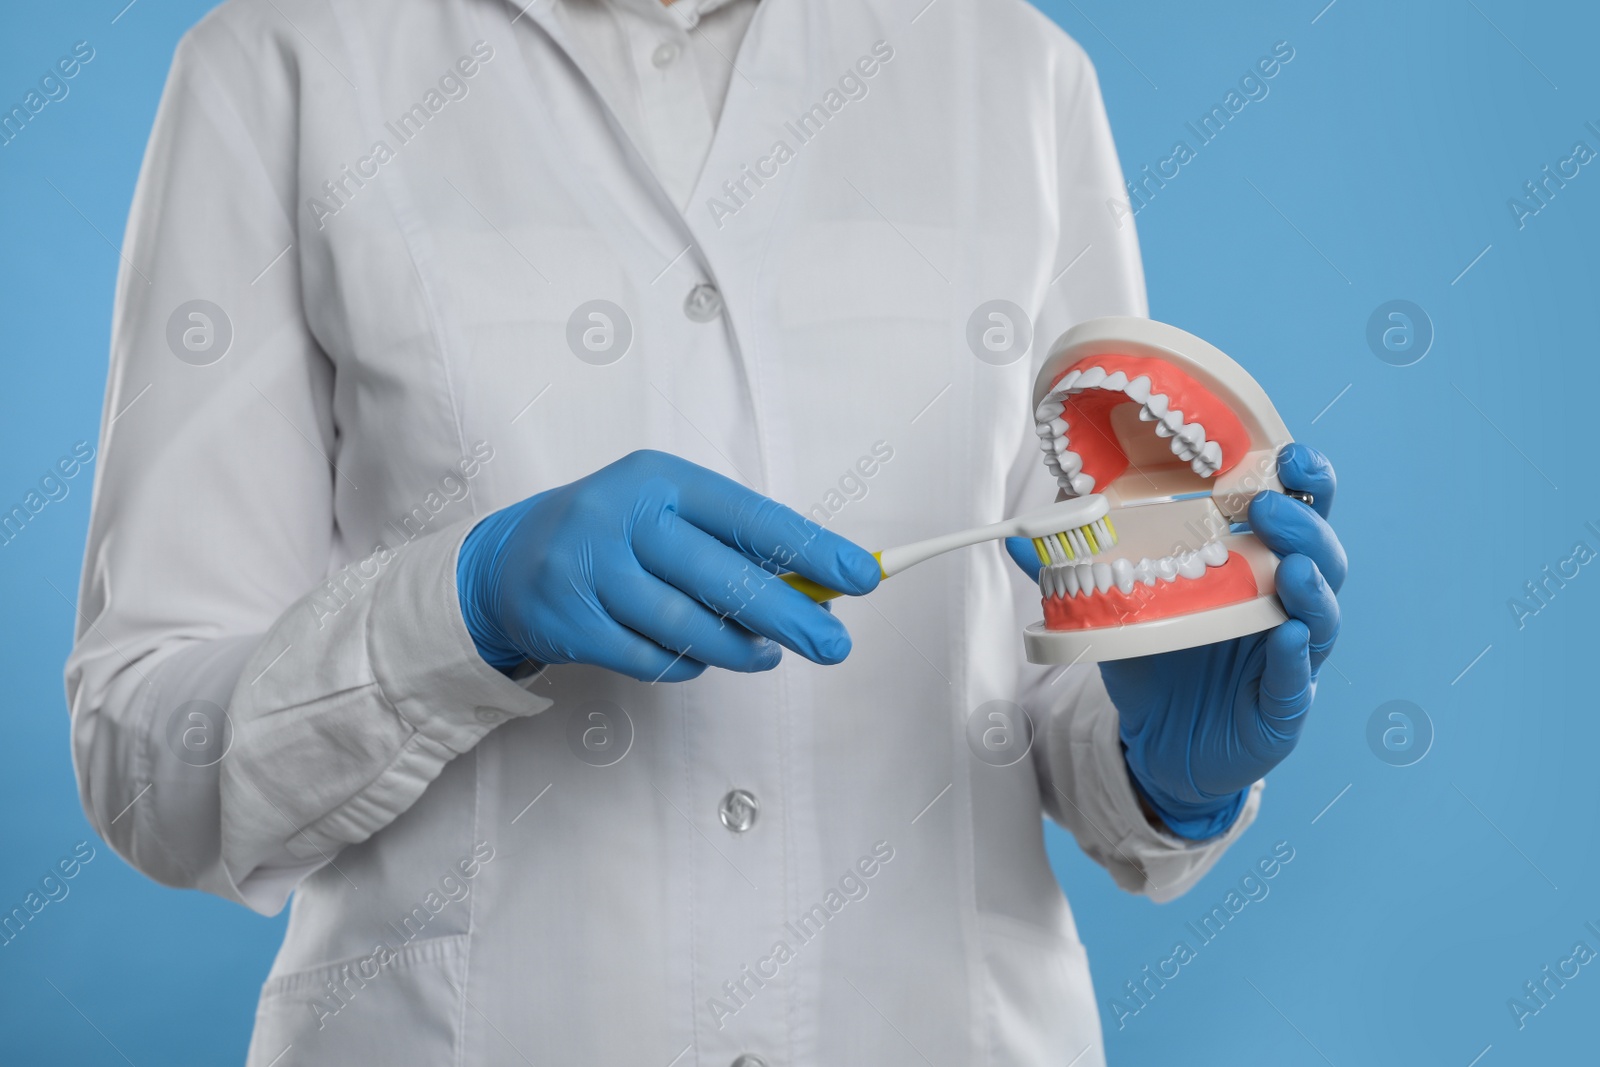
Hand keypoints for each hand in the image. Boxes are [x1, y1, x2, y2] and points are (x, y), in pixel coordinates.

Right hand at [456, 450, 880, 681]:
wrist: (510, 561)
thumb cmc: (617, 536)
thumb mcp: (672, 517)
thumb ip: (737, 548)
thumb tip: (820, 590)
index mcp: (661, 479)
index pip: (749, 515)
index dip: (810, 548)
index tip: (861, 577)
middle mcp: (623, 515)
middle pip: (723, 575)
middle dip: (789, 615)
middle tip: (834, 644)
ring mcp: (590, 569)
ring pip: (688, 626)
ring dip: (738, 650)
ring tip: (765, 655)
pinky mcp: (569, 621)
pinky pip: (650, 658)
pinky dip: (684, 666)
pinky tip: (699, 658)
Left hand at [1006, 443, 1345, 838]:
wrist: (1160, 747)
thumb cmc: (1155, 664)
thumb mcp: (1114, 611)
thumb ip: (1073, 573)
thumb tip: (1019, 536)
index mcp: (1254, 566)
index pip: (1293, 511)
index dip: (1300, 480)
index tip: (1286, 451)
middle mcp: (1284, 604)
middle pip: (1321, 553)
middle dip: (1305, 523)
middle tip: (1269, 504)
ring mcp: (1291, 656)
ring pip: (1322, 613)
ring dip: (1311, 583)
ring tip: (1292, 565)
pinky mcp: (1283, 706)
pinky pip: (1298, 679)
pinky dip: (1296, 656)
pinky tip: (1289, 635)